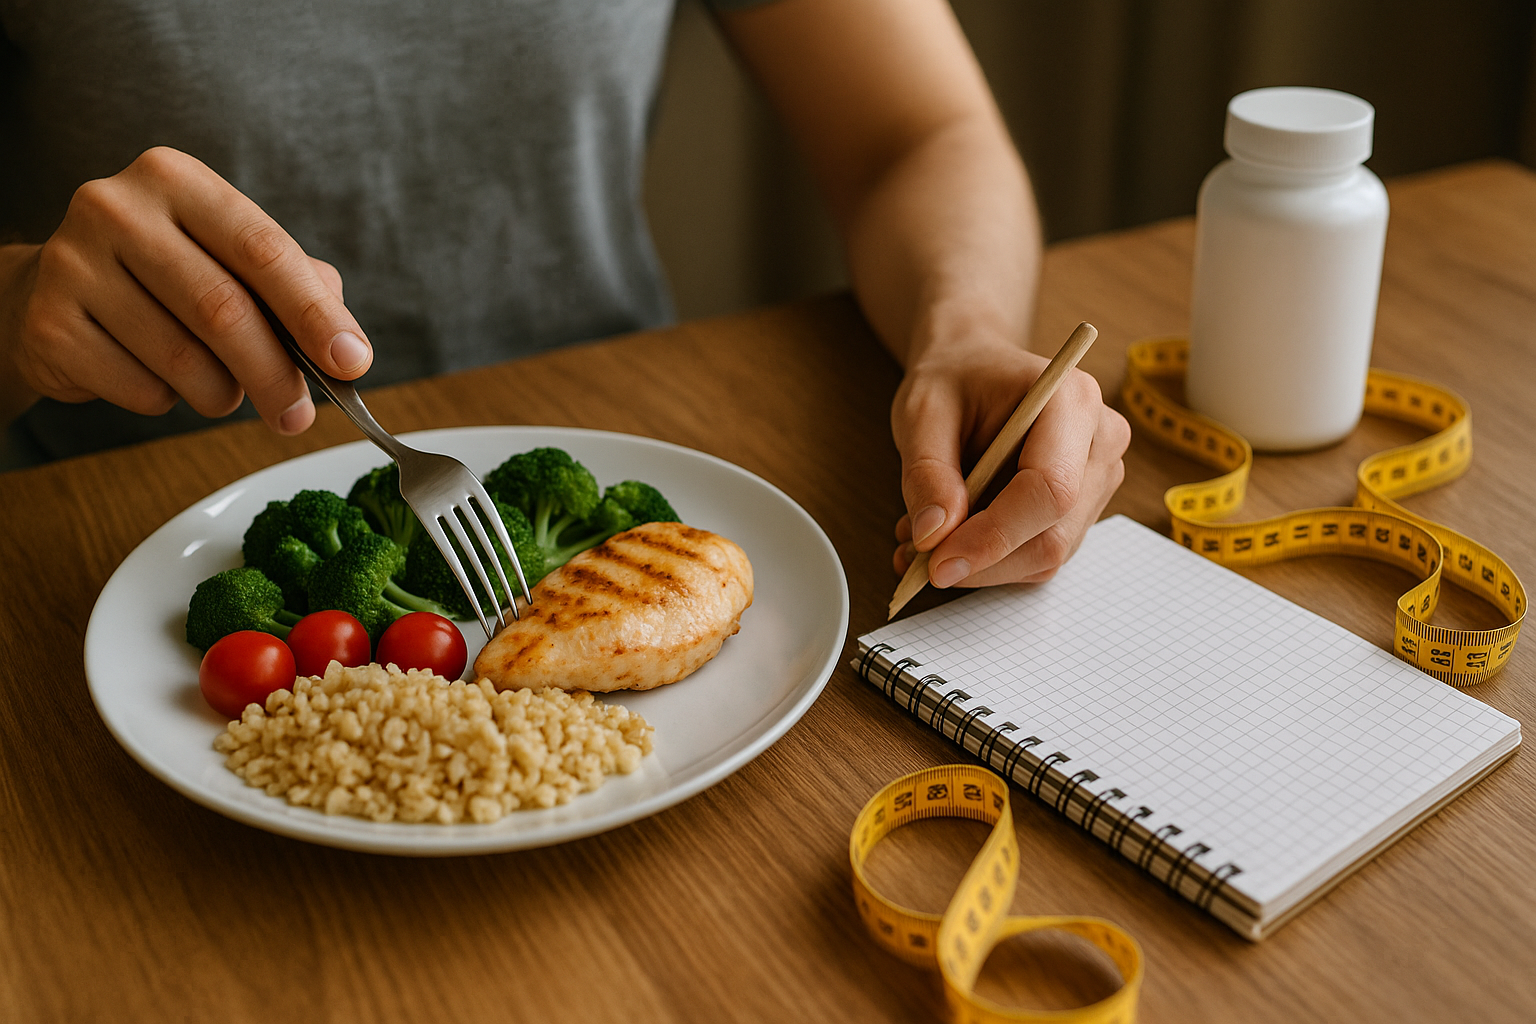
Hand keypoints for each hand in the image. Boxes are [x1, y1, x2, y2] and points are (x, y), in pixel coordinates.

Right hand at [0, 146, 370, 432]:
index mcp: (177, 180)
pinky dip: (167, 401)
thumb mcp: (231, 261)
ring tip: (222, 390)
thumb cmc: (166, 278)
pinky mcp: (48, 322)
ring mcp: (73, 262)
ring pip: (182, 360)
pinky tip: (156, 378)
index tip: (351, 361)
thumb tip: (345, 349)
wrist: (50, 296)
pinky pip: (139, 388)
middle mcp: (117, 208)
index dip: (314, 312)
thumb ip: (297, 288)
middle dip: (276, 374)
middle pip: (223, 309)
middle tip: (299, 416)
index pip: (263, 249)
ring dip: (221, 394)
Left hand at [891, 335, 1129, 586]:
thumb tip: (933, 536)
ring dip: (980, 564)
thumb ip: (927, 473)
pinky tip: (950, 537)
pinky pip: (1039, 556)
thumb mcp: (921, 413)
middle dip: (981, 560)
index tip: (937, 562)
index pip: (1050, 489)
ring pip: (1045, 556)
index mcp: (1072, 400)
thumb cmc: (953, 380)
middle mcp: (1100, 442)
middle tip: (916, 558)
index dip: (994, 535)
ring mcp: (1098, 479)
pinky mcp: (1083, 509)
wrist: (974, 371)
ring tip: (924, 540)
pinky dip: (990, 561)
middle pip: (1052, 535)